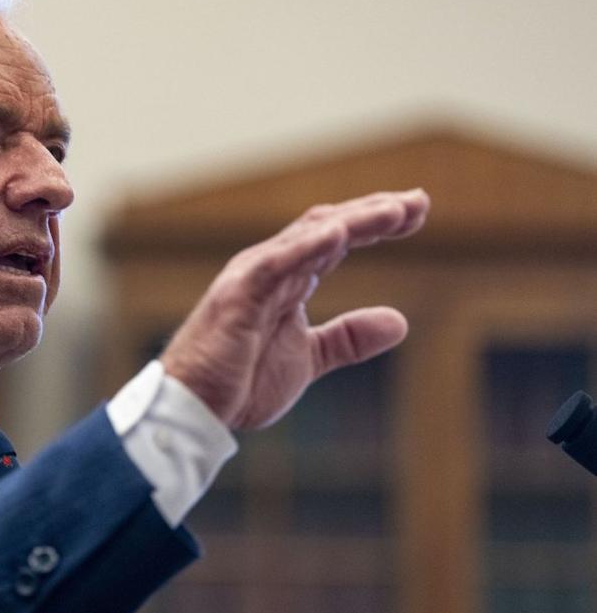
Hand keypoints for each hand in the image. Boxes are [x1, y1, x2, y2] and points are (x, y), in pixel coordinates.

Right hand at [160, 189, 429, 429]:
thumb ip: (347, 338)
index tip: (416, 213)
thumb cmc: (239, 382)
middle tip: (419, 203)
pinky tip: (340, 233)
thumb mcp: (308, 358)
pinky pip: (276, 263)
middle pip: (327, 226)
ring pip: (308, 236)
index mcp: (286, 282)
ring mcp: (253, 278)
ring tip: (395, 211)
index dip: (375, 224)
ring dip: (354, 221)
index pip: (336, 240)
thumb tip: (400, 321)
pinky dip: (307, 245)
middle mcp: (270, 269)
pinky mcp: (238, 294)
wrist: (193, 409)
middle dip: (374, 213)